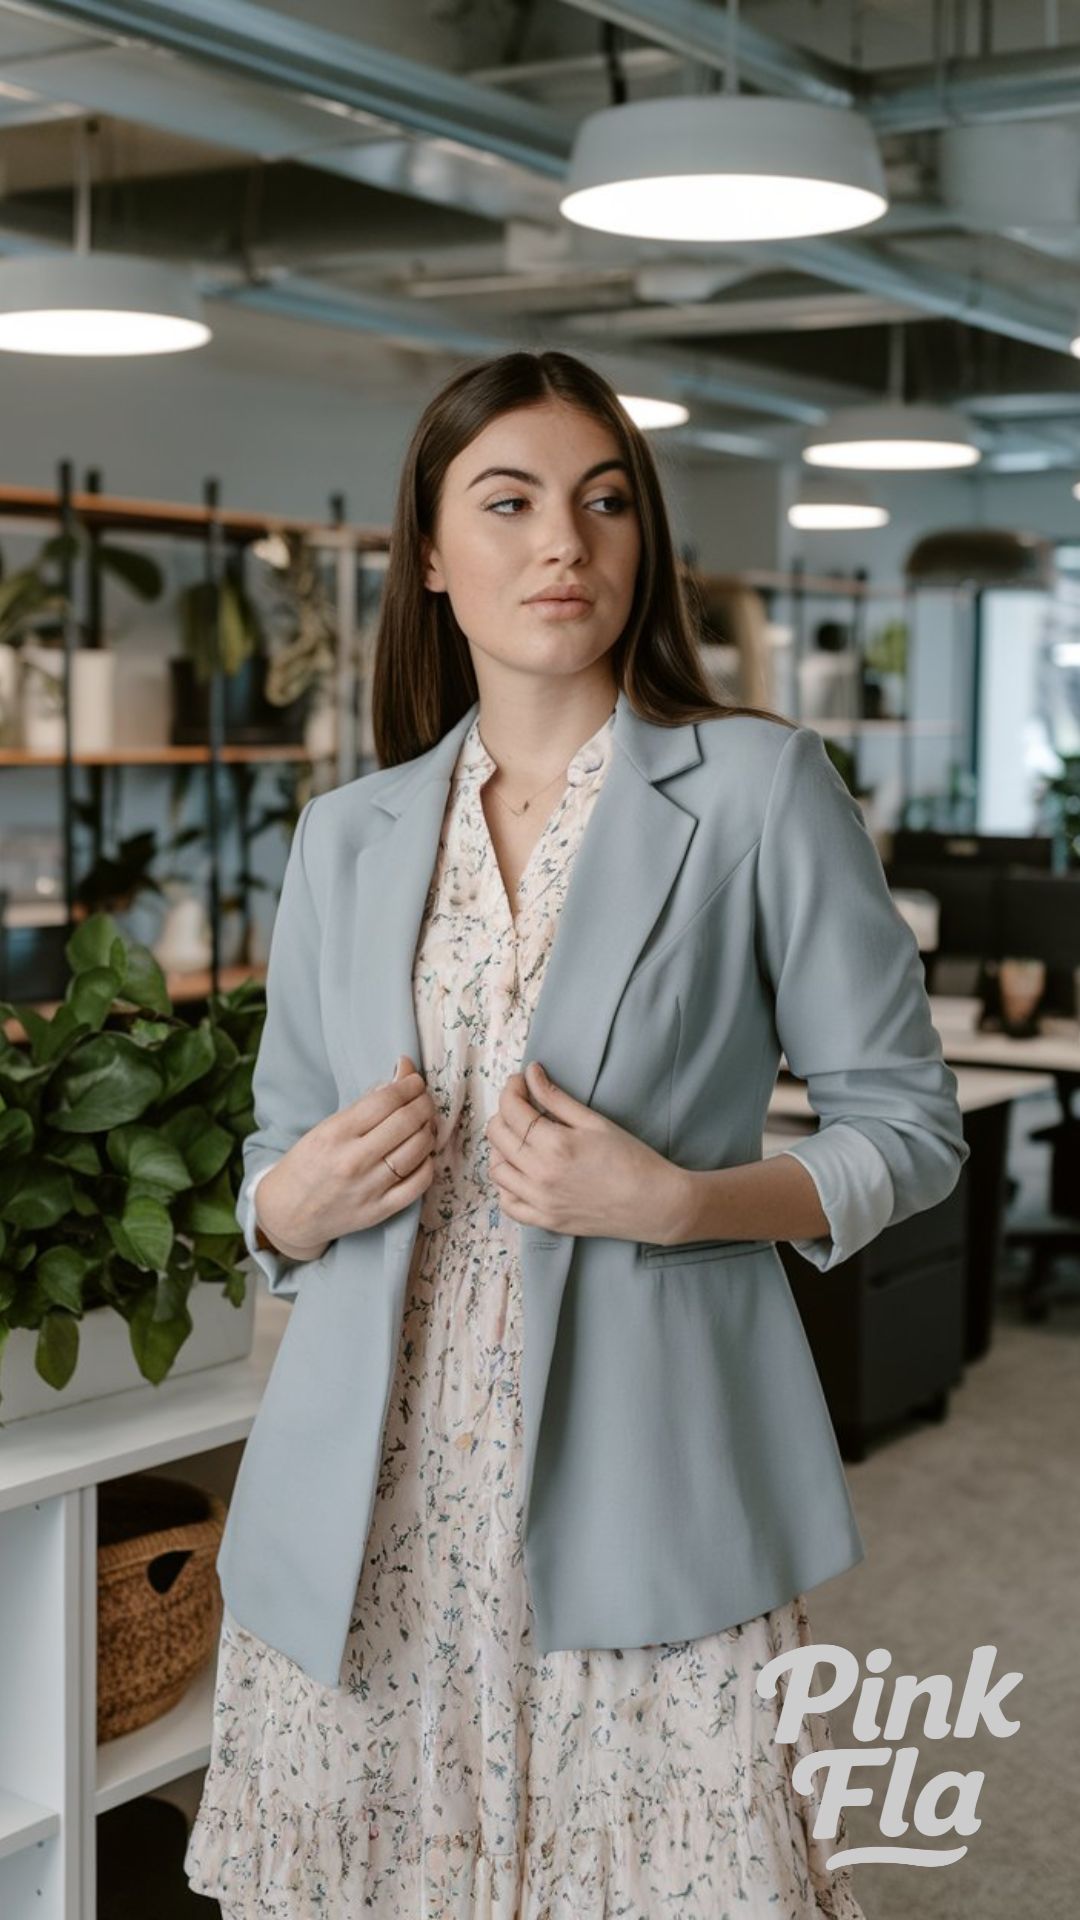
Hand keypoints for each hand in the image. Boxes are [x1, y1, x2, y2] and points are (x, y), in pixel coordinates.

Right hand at [254, 1053, 437, 1256]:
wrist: (289, 1214)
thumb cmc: (306, 1165)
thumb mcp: (324, 1128)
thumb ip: (363, 1105)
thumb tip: (399, 1077)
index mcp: (334, 1134)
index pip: (385, 1100)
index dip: (408, 1085)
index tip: (414, 1081)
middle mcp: (353, 1160)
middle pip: (407, 1121)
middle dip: (424, 1103)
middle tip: (423, 1099)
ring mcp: (368, 1188)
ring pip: (418, 1149)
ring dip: (429, 1130)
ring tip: (424, 1124)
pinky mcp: (380, 1210)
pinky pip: (419, 1183)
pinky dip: (428, 1163)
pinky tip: (422, 1155)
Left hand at [485, 1060, 686, 1244]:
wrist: (655, 1203)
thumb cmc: (632, 1159)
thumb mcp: (595, 1122)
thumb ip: (557, 1098)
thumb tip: (531, 1073)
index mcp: (555, 1144)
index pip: (512, 1109)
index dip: (512, 1089)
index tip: (521, 1081)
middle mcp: (540, 1174)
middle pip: (498, 1135)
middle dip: (505, 1112)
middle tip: (523, 1106)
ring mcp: (540, 1201)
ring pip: (496, 1169)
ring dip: (502, 1148)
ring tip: (522, 1138)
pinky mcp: (545, 1220)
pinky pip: (508, 1204)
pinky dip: (506, 1185)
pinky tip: (520, 1172)